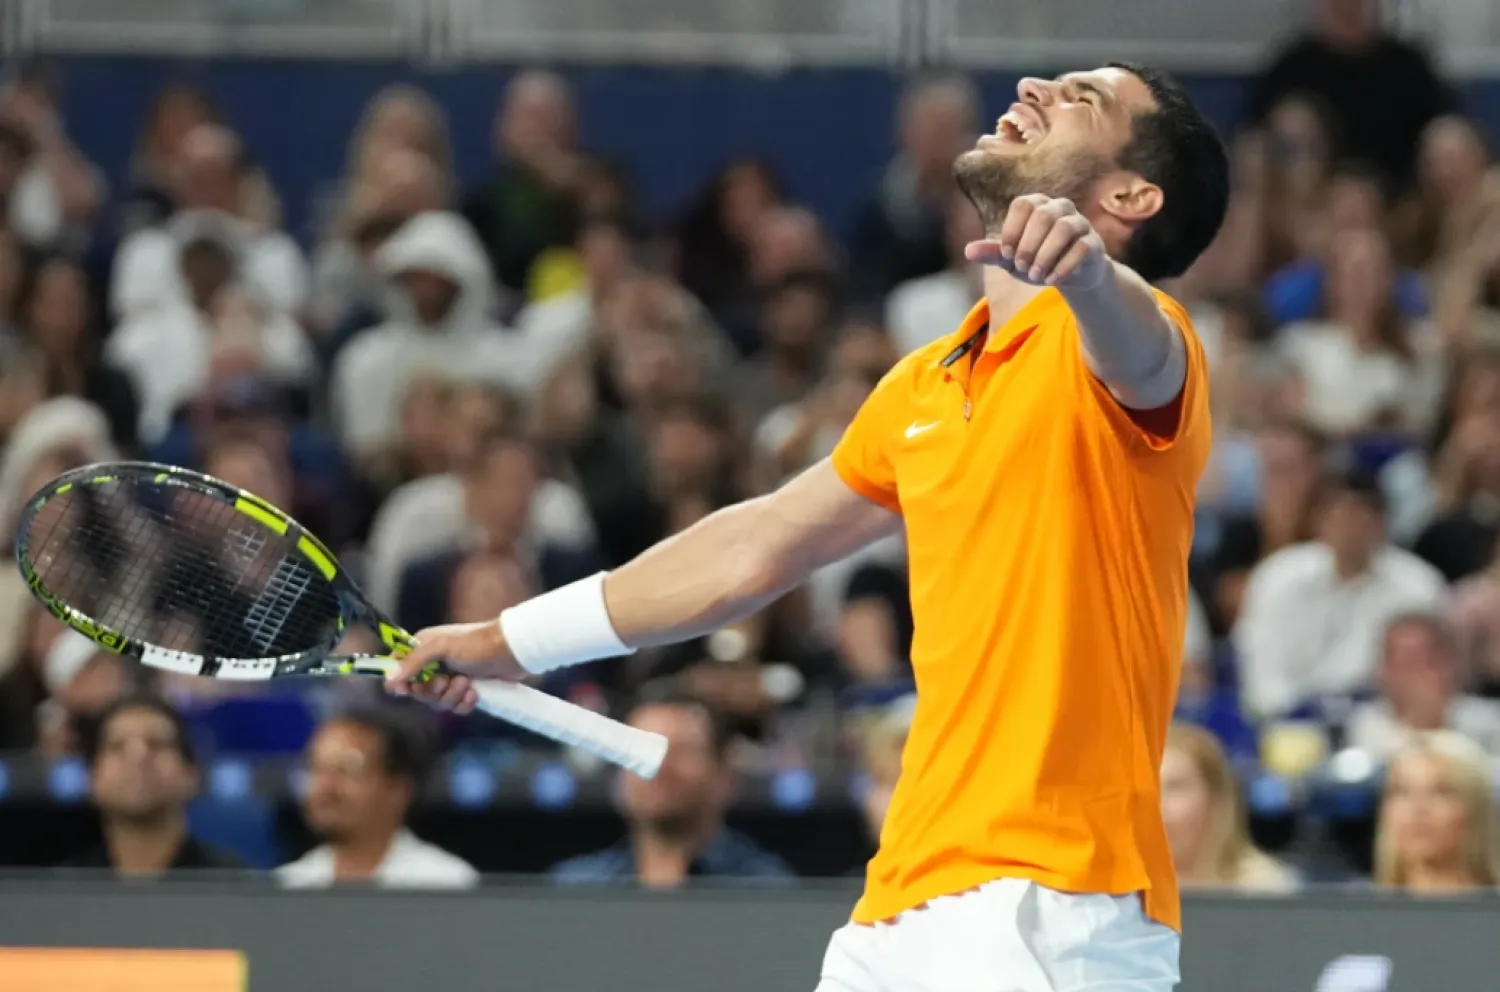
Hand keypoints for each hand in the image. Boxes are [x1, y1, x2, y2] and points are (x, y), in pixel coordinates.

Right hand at [383, 620, 527, 712]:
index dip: (399, 682)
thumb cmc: (477, 643)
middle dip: (433, 692)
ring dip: (452, 696)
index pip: (399, 668)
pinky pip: (456, 707)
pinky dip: (465, 703)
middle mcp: (434, 664)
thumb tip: (390, 680)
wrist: (512, 651)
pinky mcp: (467, 691)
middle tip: (445, 682)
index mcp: (424, 648)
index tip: (404, 691)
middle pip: (418, 692)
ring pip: (438, 702)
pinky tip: (475, 692)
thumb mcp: (441, 647)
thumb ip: (414, 662)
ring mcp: (451, 678)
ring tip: (467, 683)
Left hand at [964, 194, 1109, 289]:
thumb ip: (992, 253)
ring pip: (1063, 229)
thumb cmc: (1037, 260)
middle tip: (1021, 267)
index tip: (1006, 255)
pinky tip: (1051, 280)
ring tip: (1035, 276)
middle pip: (1043, 215)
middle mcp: (1060, 207)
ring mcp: (1079, 223)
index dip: (1012, 230)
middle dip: (1028, 245)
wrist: (1070, 275)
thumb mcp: (1012, 259)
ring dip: (1045, 255)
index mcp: (1037, 205)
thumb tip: (967, 251)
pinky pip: (1081, 247)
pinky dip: (1063, 266)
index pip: (1022, 204)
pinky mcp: (1093, 242)